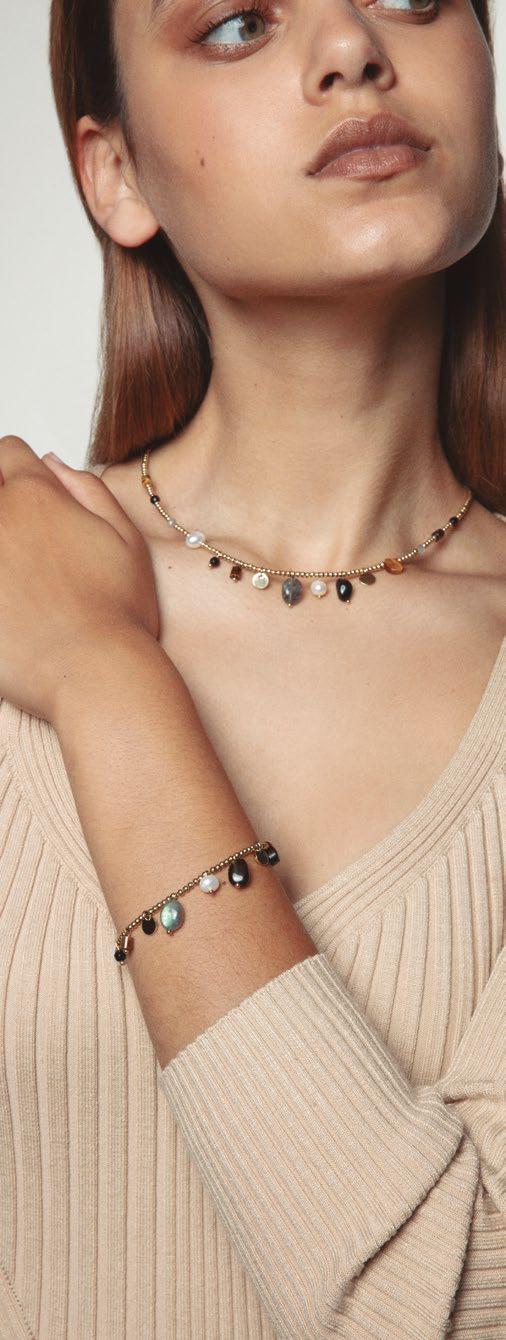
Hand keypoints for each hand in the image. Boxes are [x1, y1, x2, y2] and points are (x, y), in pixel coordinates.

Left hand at [0, 436, 160, 723]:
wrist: (94, 675)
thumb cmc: (118, 616)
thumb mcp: (126, 539)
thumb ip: (87, 489)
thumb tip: (50, 462)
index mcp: (36, 495)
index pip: (8, 452)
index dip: (18, 470)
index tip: (26, 496)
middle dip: (3, 506)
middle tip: (21, 544)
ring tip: (16, 575)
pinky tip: (7, 605)